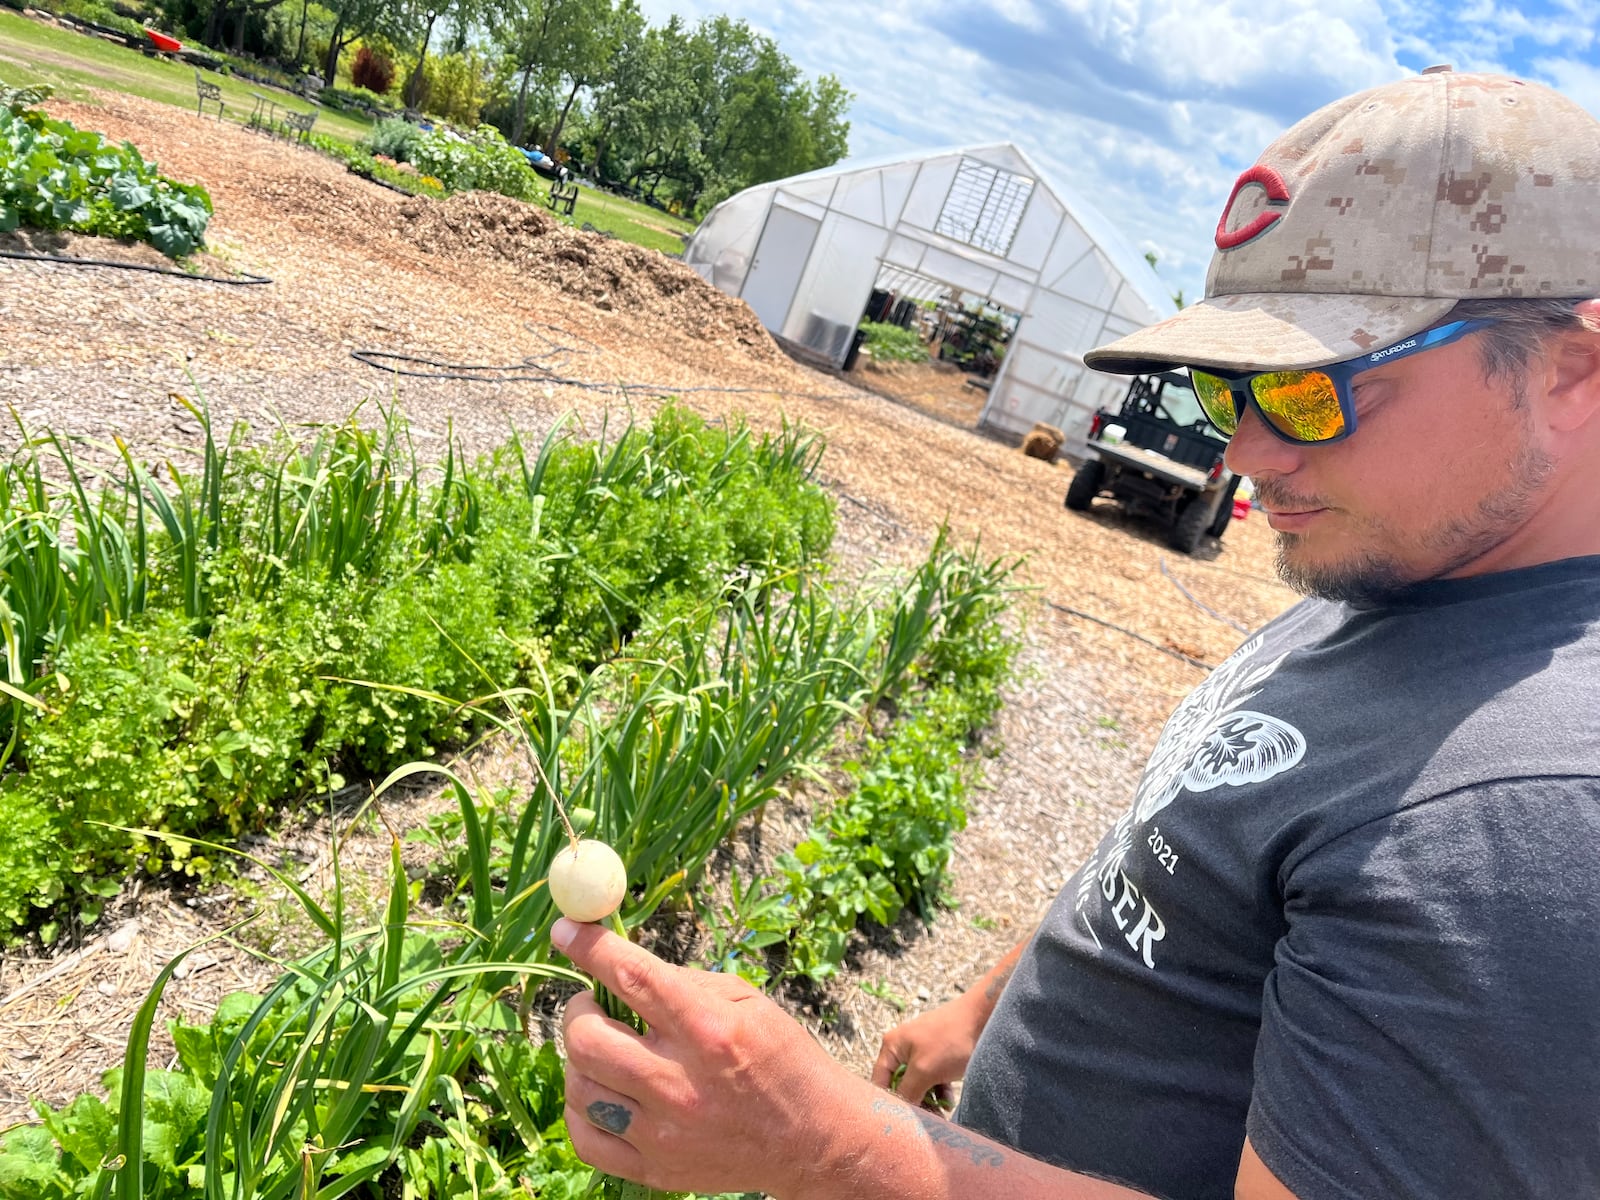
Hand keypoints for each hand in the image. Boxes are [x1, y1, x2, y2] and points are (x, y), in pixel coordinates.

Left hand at [555, 917, 868, 1196]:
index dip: (590, 948)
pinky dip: (581, 1108)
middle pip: (586, 1040)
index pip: (633, 978)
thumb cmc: (781, 1058)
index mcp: (709, 1029)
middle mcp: (681, 1082)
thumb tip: (623, 966)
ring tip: (604, 1049)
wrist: (812, 1139)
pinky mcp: (655, 1170)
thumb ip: (684, 983)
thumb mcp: (747, 1001)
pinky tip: (601, 1091)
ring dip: (581, 1058)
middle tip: (591, 1005)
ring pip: (579, 1088)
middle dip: (577, 1011)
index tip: (565, 929)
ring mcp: (664, 1132)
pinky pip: (585, 1138)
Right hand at [870, 992, 986, 1111]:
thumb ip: (907, 1092)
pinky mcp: (938, 1056)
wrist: (983, 1018)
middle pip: (899, 1085)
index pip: (879, 1082)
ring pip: (918, 1085)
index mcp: (892, 1046)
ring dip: (928, 1101)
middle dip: (913, 1103)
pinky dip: (939, 1091)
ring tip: (941, 1114)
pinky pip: (932, 1080)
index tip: (900, 1122)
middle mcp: (903, 1048)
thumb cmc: (951, 1039)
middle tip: (926, 1121)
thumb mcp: (924, 1069)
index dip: (888, 1103)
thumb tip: (898, 1112)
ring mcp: (921, 1052)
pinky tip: (949, 1101)